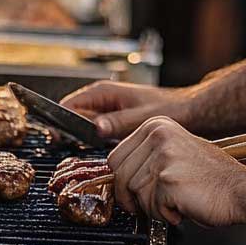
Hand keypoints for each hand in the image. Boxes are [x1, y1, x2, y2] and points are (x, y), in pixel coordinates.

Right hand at [60, 80, 196, 138]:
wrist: (189, 110)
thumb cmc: (170, 109)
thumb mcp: (142, 118)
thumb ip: (118, 123)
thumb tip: (96, 128)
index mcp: (105, 92)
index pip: (71, 103)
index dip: (59, 119)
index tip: (56, 135)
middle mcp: (103, 98)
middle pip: (74, 114)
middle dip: (67, 130)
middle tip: (62, 147)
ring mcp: (109, 109)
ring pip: (84, 124)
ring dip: (79, 136)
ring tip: (76, 151)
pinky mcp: (116, 121)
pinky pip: (96, 130)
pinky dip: (92, 140)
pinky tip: (95, 152)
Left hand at [107, 117, 245, 226]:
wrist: (239, 189)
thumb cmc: (210, 177)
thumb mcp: (174, 153)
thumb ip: (146, 158)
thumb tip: (118, 177)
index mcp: (156, 126)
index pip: (116, 157)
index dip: (121, 182)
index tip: (131, 193)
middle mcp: (158, 136)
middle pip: (120, 176)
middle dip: (132, 198)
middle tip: (152, 204)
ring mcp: (163, 156)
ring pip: (134, 193)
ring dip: (152, 207)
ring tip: (174, 201)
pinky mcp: (168, 179)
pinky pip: (151, 206)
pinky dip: (164, 214)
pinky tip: (181, 206)